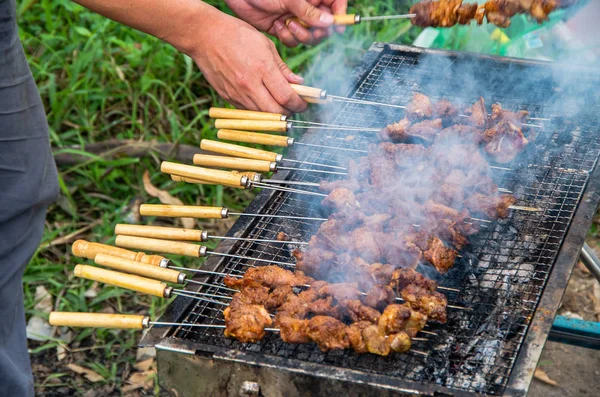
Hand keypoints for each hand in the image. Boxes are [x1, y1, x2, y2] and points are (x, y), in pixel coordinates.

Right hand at [189, 11, 306, 113]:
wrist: (205, 37)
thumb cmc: (238, 35)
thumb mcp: (266, 45)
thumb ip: (283, 67)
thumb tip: (299, 83)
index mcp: (263, 68)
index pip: (286, 97)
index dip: (298, 104)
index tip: (303, 104)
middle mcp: (250, 84)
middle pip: (275, 111)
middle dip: (288, 112)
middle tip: (293, 107)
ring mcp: (237, 93)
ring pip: (262, 114)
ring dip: (273, 113)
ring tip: (278, 103)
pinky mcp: (227, 97)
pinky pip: (248, 110)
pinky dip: (258, 109)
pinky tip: (261, 99)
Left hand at [225, 0, 347, 46]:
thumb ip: (309, 11)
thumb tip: (329, 22)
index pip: (336, 3)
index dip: (340, 15)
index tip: (338, 27)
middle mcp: (307, 7)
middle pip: (324, 26)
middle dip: (317, 31)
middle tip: (307, 28)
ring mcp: (295, 18)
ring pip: (309, 36)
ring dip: (300, 35)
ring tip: (287, 24)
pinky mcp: (283, 29)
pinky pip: (293, 41)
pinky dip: (287, 37)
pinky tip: (276, 25)